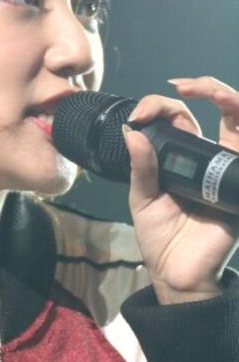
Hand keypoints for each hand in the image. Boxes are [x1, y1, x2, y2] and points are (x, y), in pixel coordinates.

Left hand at [124, 75, 238, 304]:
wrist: (176, 275)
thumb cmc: (161, 239)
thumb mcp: (142, 199)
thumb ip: (141, 167)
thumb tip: (132, 131)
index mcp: (183, 159)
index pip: (180, 118)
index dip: (160, 107)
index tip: (138, 115)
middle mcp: (210, 160)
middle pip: (219, 110)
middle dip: (205, 87)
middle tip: (180, 86)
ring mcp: (228, 173)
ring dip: (229, 99)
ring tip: (206, 90)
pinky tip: (233, 116)